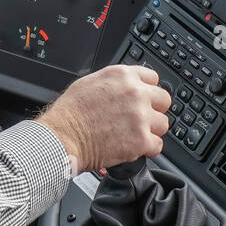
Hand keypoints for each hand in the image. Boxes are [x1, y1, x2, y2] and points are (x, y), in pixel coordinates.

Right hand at [36, 64, 171, 174]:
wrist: (62, 137)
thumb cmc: (69, 113)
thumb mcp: (89, 83)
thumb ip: (113, 83)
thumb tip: (124, 88)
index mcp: (122, 76)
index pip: (153, 78)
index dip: (148, 91)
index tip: (144, 100)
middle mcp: (135, 93)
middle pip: (164, 100)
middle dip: (154, 110)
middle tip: (141, 119)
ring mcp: (140, 117)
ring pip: (163, 124)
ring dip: (151, 131)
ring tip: (134, 135)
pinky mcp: (141, 140)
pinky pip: (158, 146)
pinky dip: (147, 150)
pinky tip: (134, 148)